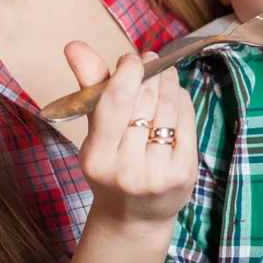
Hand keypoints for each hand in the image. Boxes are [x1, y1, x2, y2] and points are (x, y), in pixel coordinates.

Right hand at [63, 43, 197, 229]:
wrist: (133, 217)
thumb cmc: (111, 165)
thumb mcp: (94, 132)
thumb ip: (90, 86)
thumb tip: (74, 45)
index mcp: (96, 157)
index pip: (116, 102)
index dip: (128, 72)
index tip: (131, 59)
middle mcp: (126, 168)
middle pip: (145, 101)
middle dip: (150, 74)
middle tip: (150, 61)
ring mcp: (157, 173)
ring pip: (169, 109)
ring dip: (168, 83)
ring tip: (163, 74)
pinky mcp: (183, 173)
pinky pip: (187, 122)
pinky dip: (182, 102)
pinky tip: (175, 96)